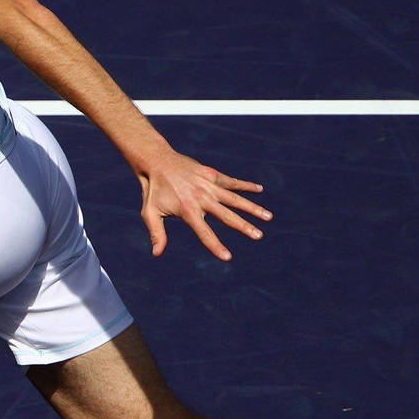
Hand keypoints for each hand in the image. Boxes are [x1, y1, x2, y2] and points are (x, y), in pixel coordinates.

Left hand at [137, 151, 271, 261]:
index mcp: (187, 210)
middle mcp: (201, 197)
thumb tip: (157, 254)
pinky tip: (260, 189)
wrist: (157, 161)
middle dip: (244, 226)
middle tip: (259, 236)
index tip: (228, 257)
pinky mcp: (212, 174)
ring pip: (235, 198)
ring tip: (268, 217)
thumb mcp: (150, 213)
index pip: (204, 232)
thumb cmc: (153, 190)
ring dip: (252, 208)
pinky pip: (232, 182)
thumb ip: (157, 233)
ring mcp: (208, 185)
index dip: (215, 246)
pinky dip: (246, 185)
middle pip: (227, 215)